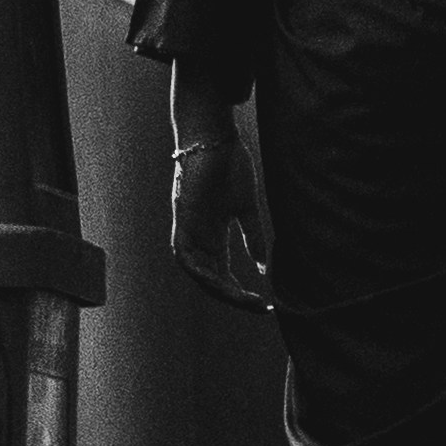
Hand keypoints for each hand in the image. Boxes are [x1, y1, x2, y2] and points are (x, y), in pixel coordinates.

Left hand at [170, 123, 273, 308]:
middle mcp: (198, 238)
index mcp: (213, 236)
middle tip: (257, 307)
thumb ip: (253, 237)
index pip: (223, 274)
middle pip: (211, 279)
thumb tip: (264, 268)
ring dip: (218, 289)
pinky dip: (200, 272)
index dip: (241, 292)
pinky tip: (218, 282)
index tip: (264, 304)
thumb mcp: (246, 208)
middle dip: (233, 297)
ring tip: (242, 299)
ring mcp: (187, 230)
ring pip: (197, 273)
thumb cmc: (230, 166)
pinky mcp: (182, 220)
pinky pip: (185, 256)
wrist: (214, 138)